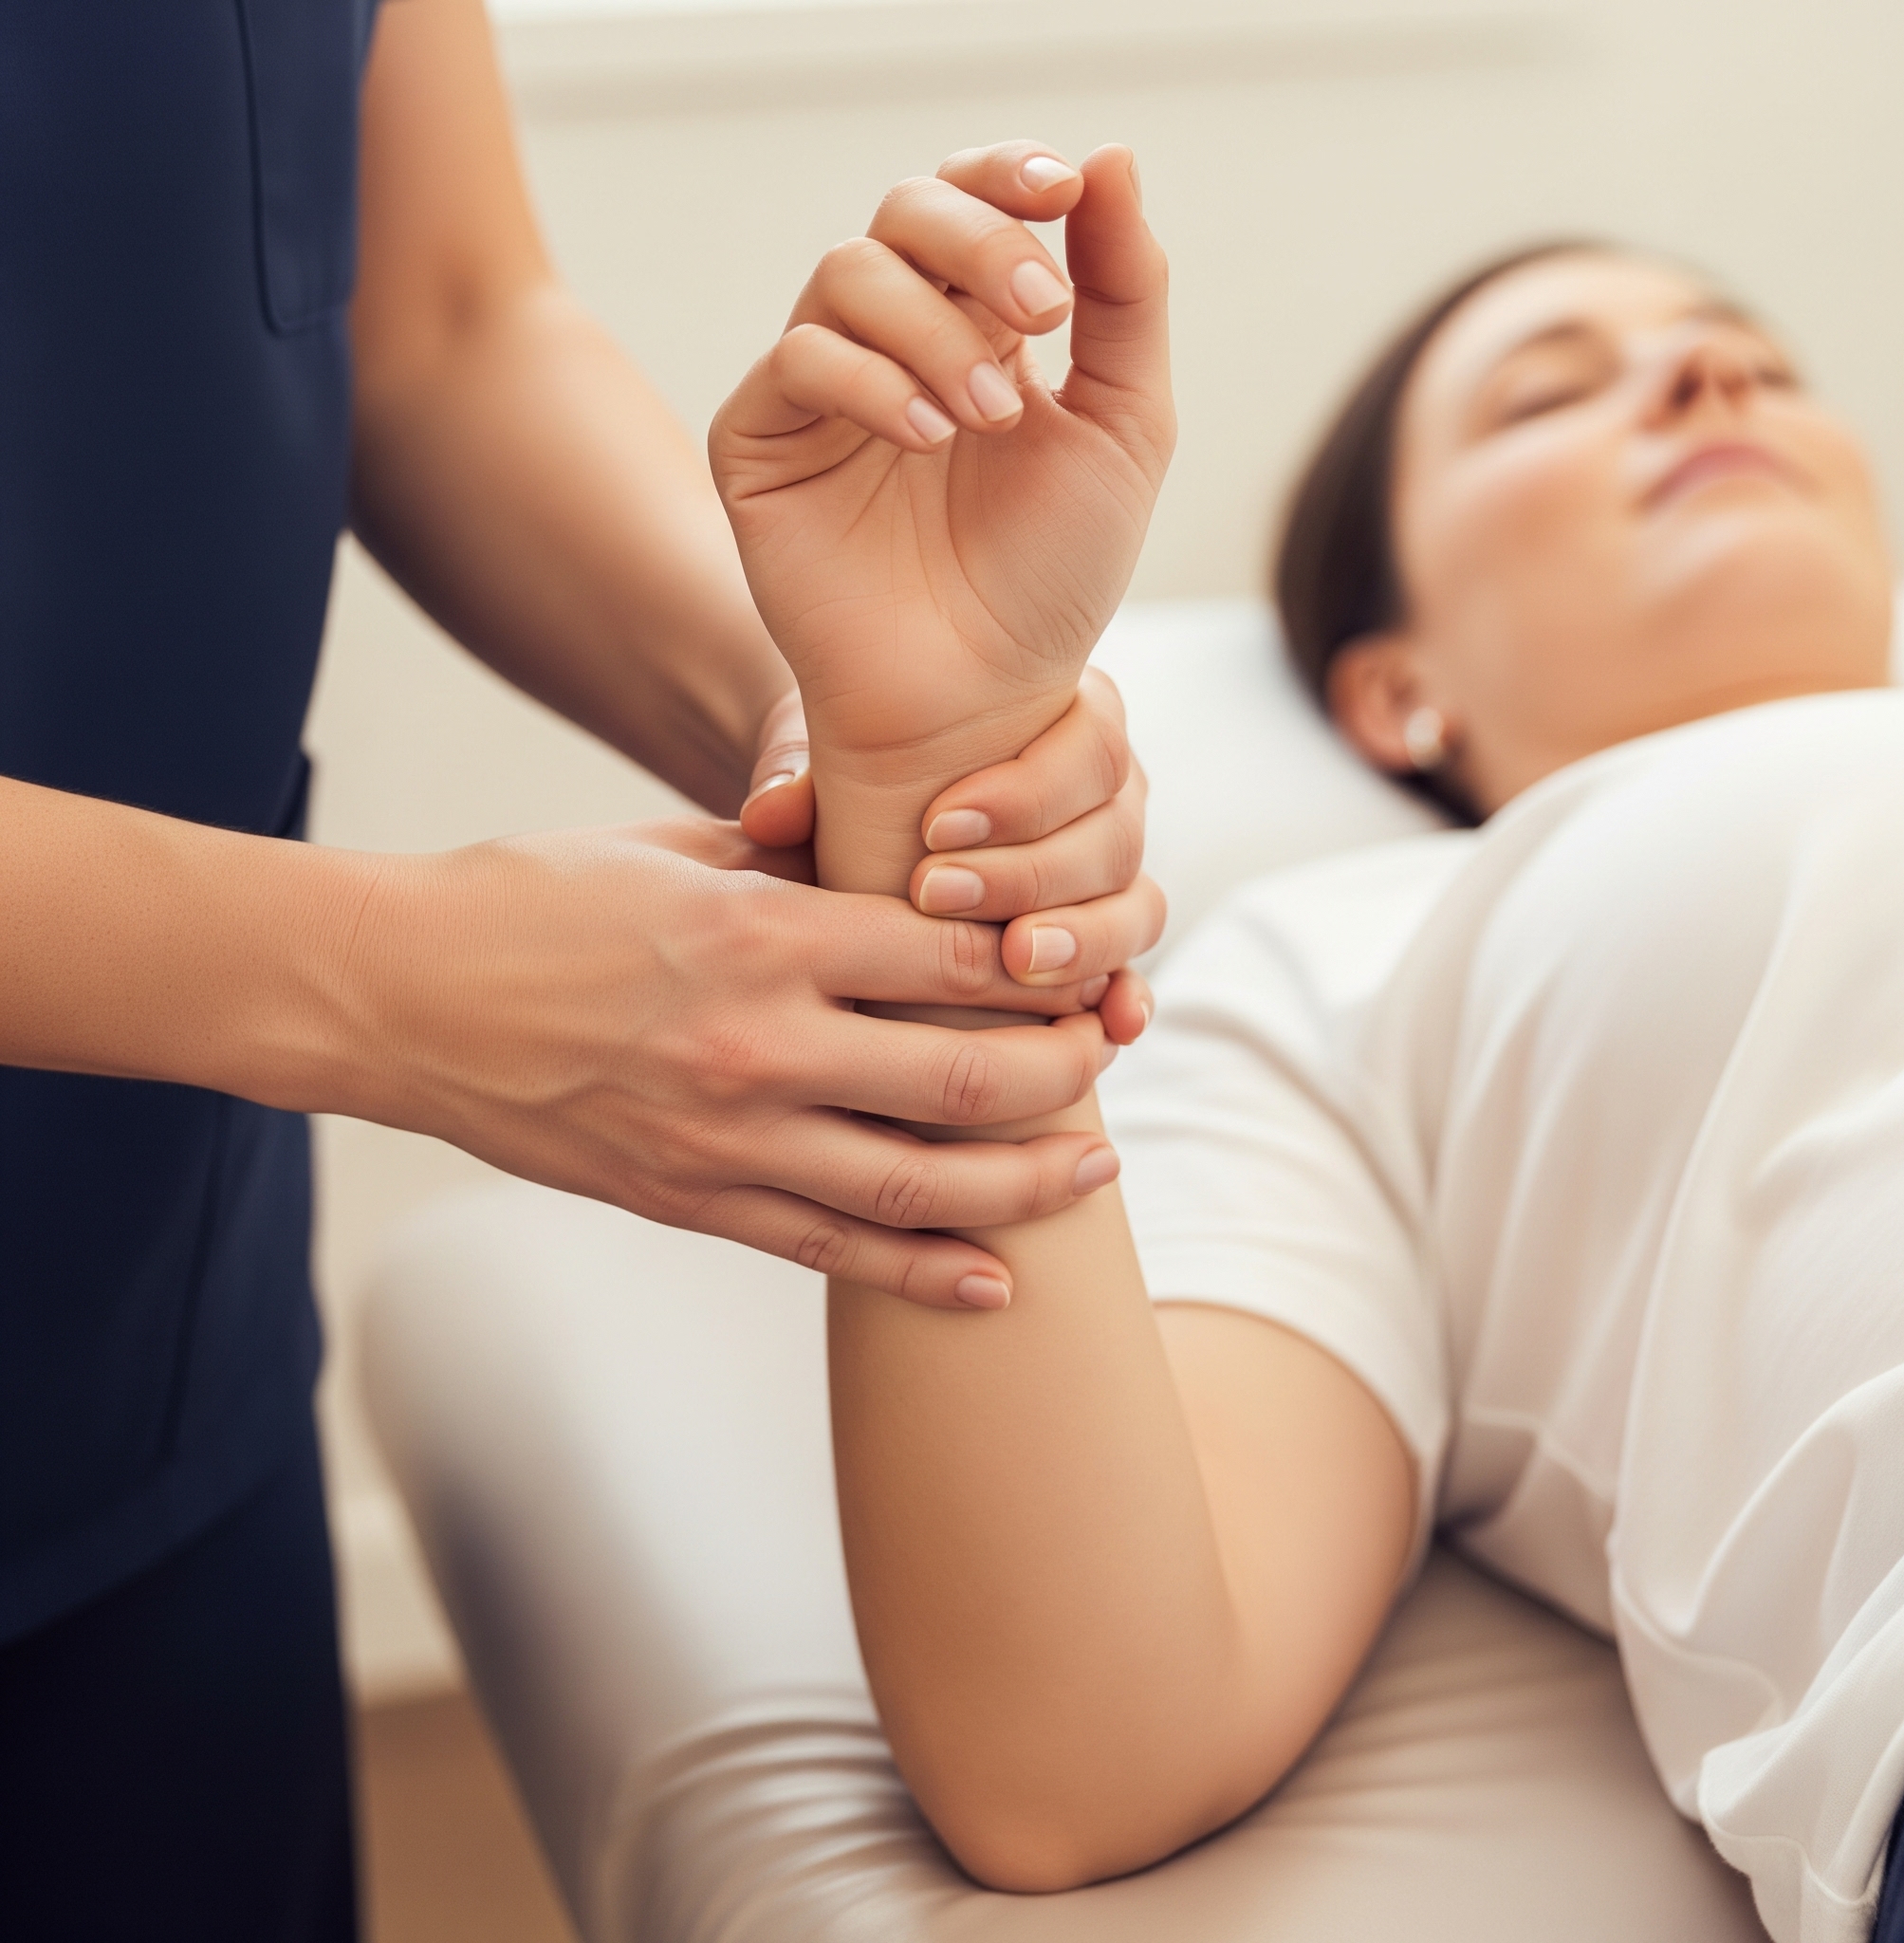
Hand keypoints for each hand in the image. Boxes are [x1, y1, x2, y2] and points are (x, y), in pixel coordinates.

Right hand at [345, 816, 1126, 1307]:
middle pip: (963, 1080)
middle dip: (1062, 1077)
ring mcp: (723, 1139)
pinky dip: (921, 1273)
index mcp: (762, 937)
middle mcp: (758, 1045)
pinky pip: (828, 1250)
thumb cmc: (534, 897)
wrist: (400, 995)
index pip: (952, 962)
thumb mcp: (673, 849)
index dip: (1043, 969)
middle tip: (1107, 1061)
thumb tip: (898, 864)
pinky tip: (992, 1282)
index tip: (1084, 967)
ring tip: (1092, 1174)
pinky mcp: (688, 1201)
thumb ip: (796, 865)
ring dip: (1024, 1185)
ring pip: (915, 1184)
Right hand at [711, 140, 1173, 895]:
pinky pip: (797, 359)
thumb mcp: (1123, 428)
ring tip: (991, 415)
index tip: (1066, 189)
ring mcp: (821, 391)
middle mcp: (893, 344)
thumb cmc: (1051, 579)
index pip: (971, 200)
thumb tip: (1113, 156)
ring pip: (847, 274)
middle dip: (978, 244)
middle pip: (903, 211)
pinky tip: (928, 439)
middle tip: (1042, 315)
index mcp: (976, 326)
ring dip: (932, 327)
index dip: (1008, 174)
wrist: (982, 698)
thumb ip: (1126, 296)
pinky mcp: (761, 443)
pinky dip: (870, 380)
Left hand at [742, 667, 1164, 1043]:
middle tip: (946, 898)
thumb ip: (802, 773)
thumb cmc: (844, 776)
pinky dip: (1125, 1001)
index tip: (934, 827)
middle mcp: (1104, 794)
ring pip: (1135, 906)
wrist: (849, 831)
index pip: (1089, 748)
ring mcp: (1110, 874)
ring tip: (1018, 959)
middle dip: (1036, 874)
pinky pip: (1131, 975)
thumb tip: (775, 811)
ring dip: (1085, 939)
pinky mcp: (1098, 944)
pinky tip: (1111, 1026)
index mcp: (1064, 720)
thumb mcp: (818, 760)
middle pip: (1116, 836)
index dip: (1024, 793)